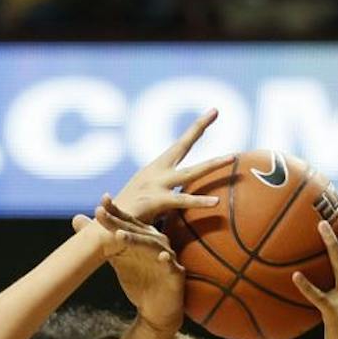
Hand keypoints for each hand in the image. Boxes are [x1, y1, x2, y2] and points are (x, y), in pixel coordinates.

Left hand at [74, 195, 185, 333]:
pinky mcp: (175, 274)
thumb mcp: (116, 258)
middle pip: (136, 230)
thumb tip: (76, 218)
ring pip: (152, 245)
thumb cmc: (138, 279)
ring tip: (120, 235)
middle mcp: (156, 242)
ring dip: (137, 240)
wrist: (156, 309)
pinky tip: (161, 257)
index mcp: (143, 236)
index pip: (127, 221)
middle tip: (100, 213)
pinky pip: (171, 266)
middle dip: (118, 222)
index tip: (101, 200)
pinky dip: (166, 261)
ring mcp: (167, 257)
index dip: (115, 211)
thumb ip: (100, 240)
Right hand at [113, 108, 234, 225]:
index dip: (195, 129)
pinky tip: (216, 203)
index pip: (179, 145)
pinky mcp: (156, 201)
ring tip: (231, 157)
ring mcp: (156, 184)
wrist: (106, 227)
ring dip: (212, 164)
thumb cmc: (126, 217)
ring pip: (191, 172)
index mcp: (154, 169)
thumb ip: (165, 195)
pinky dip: (199, 202)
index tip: (212, 112)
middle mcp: (156, 172)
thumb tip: (180, 197)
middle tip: (216, 110)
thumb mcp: (146, 200)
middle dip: (198, 127)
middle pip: (182, 145)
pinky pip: (182, 200)